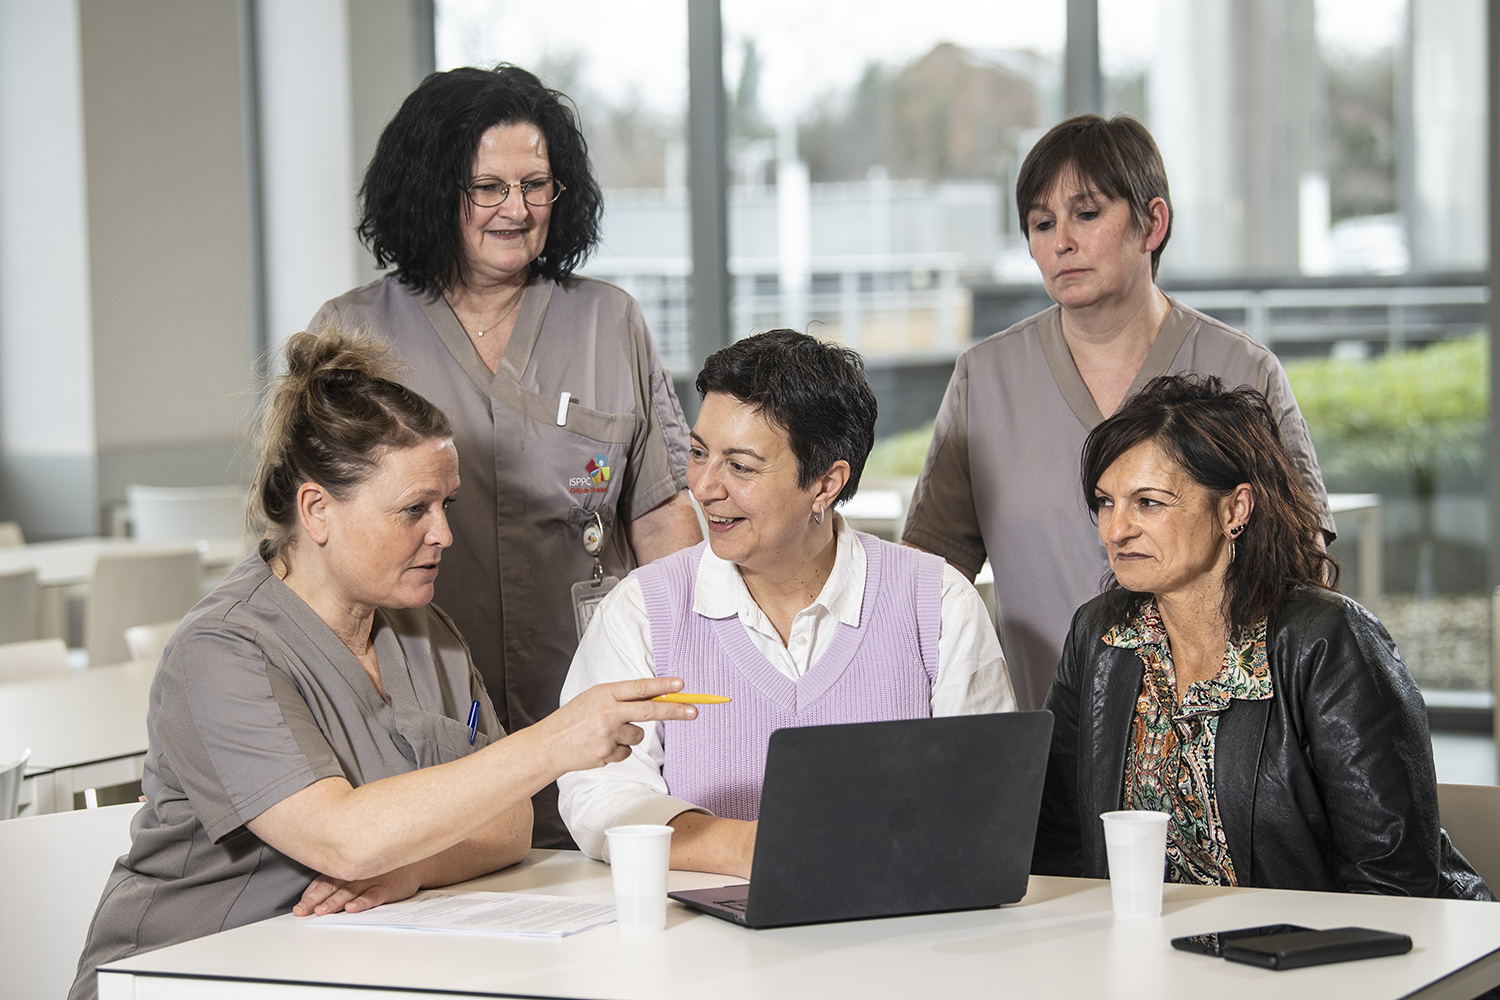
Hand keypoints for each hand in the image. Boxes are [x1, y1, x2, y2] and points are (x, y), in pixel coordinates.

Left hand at [292, 863, 424, 916]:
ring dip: (335, 902)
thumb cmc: (384, 867)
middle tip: (303, 911)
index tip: (299, 906)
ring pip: (350, 891)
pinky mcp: (388, 887)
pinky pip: (373, 895)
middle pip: (332, 887)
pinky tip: (353, 908)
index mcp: (348, 869)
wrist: (416, 862)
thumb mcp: (361, 867)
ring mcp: (372, 880)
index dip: (310, 894)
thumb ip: (340, 876)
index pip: (324, 881)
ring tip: (322, 911)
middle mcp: (357, 874)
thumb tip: (314, 893)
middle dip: (315, 900)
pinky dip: (362, 902)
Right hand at [534, 676, 697, 775]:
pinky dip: (619, 750)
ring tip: (606, 734)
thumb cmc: (573, 720)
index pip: (639, 687)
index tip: (681, 685)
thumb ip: (620, 699)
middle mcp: (608, 712)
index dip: (662, 686)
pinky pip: (627, 752)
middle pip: (649, 710)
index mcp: (604, 694)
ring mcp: (608, 734)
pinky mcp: (607, 753)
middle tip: (694, 711)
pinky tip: (601, 747)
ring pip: (638, 735)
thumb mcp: (594, 699)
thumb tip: (654, 699)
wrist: (549, 745)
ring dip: (629, 736)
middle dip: (675, 710)